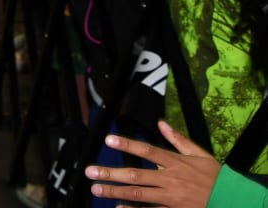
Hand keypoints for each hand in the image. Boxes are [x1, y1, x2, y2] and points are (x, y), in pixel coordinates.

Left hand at [85, 120, 220, 207]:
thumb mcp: (199, 154)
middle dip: (111, 173)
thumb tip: (161, 123)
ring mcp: (171, 197)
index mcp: (175, 162)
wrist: (232, 200)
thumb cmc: (214, 176)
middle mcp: (170, 179)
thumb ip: (178, 139)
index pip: (147, 150)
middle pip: (136, 175)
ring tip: (97, 189)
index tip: (109, 139)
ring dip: (116, 192)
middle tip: (90, 172)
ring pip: (139, 194)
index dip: (127, 145)